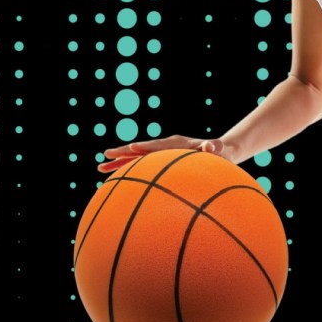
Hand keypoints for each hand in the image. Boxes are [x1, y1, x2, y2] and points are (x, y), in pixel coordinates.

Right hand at [97, 135, 236, 172]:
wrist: (220, 153)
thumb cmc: (222, 153)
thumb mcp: (221, 150)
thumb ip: (215, 148)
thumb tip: (212, 145)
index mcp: (178, 143)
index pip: (159, 145)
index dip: (146, 147)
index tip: (132, 148)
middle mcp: (166, 147)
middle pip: (141, 149)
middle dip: (123, 152)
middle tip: (105, 155)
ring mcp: (161, 155)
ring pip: (136, 158)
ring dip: (119, 163)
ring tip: (100, 167)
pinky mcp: (160, 163)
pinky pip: (141, 166)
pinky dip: (128, 170)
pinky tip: (114, 178)